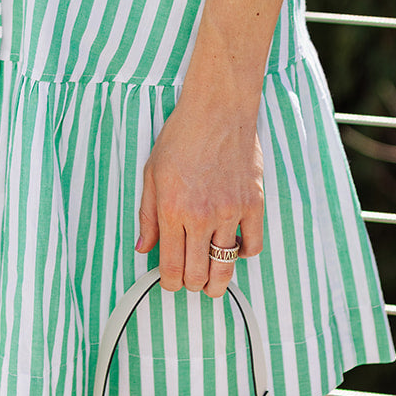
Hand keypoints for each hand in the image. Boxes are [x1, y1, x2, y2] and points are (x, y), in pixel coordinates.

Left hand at [135, 93, 263, 298]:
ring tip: (213, 284)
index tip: (170, 284)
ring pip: (226, 266)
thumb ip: (147, 216)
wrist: (217, 110)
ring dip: (217, 282)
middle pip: (198, 274)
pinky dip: (242, 254)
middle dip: (191, 286)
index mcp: (172, 210)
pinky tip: (233, 249)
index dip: (169, 284)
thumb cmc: (181, 137)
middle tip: (190, 283)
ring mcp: (230, 211)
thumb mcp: (151, 174)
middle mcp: (201, 216)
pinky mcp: (253, 204)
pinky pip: (252, 246)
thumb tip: (143, 249)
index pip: (170, 267)